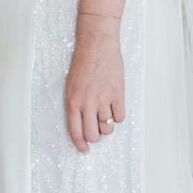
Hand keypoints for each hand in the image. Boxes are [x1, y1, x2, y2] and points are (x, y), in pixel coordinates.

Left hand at [65, 19, 124, 150]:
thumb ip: (76, 104)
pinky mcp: (117, 93)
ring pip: (108, 128)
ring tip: (106, 116)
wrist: (97, 43)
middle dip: (96, 137)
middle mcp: (87, 103)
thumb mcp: (71, 85)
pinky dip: (118, 116)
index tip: (85, 149)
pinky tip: (115, 107)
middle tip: (98, 132)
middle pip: (93, 135)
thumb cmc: (83, 62)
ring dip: (108, 127)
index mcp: (72, 102)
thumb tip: (83, 123)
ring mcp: (103, 99)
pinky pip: (120, 117)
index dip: (80, 145)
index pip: (75, 132)